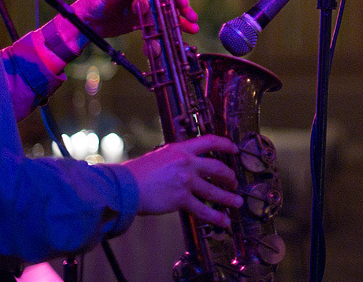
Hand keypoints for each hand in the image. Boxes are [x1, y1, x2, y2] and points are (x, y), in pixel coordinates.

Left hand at [69, 0, 198, 39]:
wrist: (88, 23)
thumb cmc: (93, 3)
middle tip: (184, 9)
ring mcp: (149, 6)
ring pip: (172, 6)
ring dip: (184, 13)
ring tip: (192, 24)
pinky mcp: (149, 19)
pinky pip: (167, 21)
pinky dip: (178, 25)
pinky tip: (189, 30)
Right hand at [123, 135, 242, 228]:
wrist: (125, 186)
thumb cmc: (137, 172)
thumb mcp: (160, 156)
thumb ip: (176, 158)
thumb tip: (187, 164)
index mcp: (181, 149)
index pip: (210, 141)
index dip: (226, 144)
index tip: (235, 150)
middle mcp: (187, 163)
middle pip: (217, 167)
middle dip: (229, 176)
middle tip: (234, 182)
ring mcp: (186, 181)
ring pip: (214, 190)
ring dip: (228, 197)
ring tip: (237, 202)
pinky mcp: (181, 198)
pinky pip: (203, 209)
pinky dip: (216, 216)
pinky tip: (224, 220)